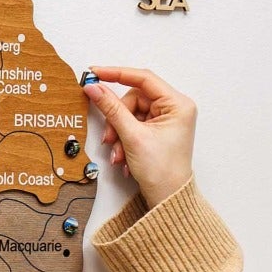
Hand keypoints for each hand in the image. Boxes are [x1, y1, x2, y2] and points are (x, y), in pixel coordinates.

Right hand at [83, 67, 196, 207]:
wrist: (168, 198)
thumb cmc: (161, 170)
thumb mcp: (131, 136)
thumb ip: (111, 108)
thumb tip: (94, 88)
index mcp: (178, 104)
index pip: (143, 78)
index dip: (117, 74)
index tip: (96, 73)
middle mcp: (175, 108)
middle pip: (134, 98)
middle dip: (117, 119)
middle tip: (110, 139)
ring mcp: (166, 120)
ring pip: (130, 113)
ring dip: (119, 133)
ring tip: (118, 154)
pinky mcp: (157, 130)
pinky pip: (133, 125)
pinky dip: (124, 139)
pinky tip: (124, 157)